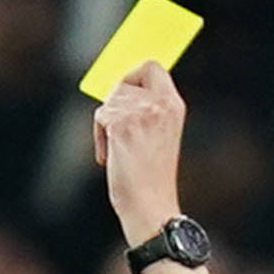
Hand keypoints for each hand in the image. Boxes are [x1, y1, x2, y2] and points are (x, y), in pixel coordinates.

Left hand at [96, 60, 188, 241]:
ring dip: (106, 124)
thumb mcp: (158, 135)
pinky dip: (100, 137)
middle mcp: (160, 104)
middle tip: (117, 131)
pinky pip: (101, 116)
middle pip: (124, 81)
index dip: (134, 76)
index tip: (125, 94)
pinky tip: (111, 158)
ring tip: (117, 150)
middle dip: (115, 104)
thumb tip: (118, 90)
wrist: (151, 206)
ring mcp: (142, 113)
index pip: (152, 66)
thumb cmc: (151, 178)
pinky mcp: (122, 125)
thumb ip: (146, 109)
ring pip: (110, 100)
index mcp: (174, 105)